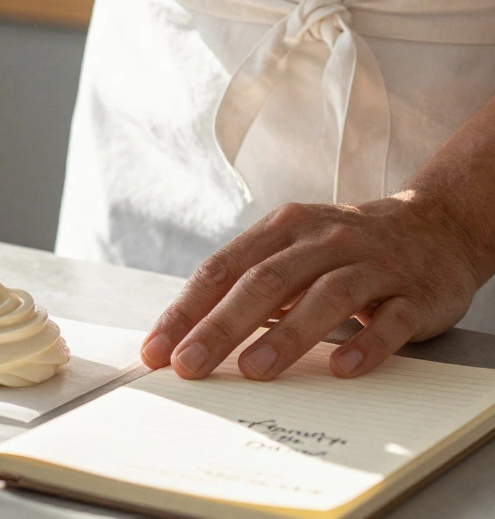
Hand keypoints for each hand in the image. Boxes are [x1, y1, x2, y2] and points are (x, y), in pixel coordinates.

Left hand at [140, 192, 487, 379]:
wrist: (437, 225)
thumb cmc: (342, 248)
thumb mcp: (290, 250)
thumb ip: (244, 284)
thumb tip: (184, 336)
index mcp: (283, 228)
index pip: (223, 269)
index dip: (187, 310)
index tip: (157, 349)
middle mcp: (324, 240)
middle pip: (265, 282)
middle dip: (221, 326)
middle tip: (189, 366)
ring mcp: (373, 265)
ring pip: (326, 297)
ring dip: (287, 335)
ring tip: (253, 370)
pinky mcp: (416, 294)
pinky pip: (391, 321)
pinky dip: (366, 344)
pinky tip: (341, 369)